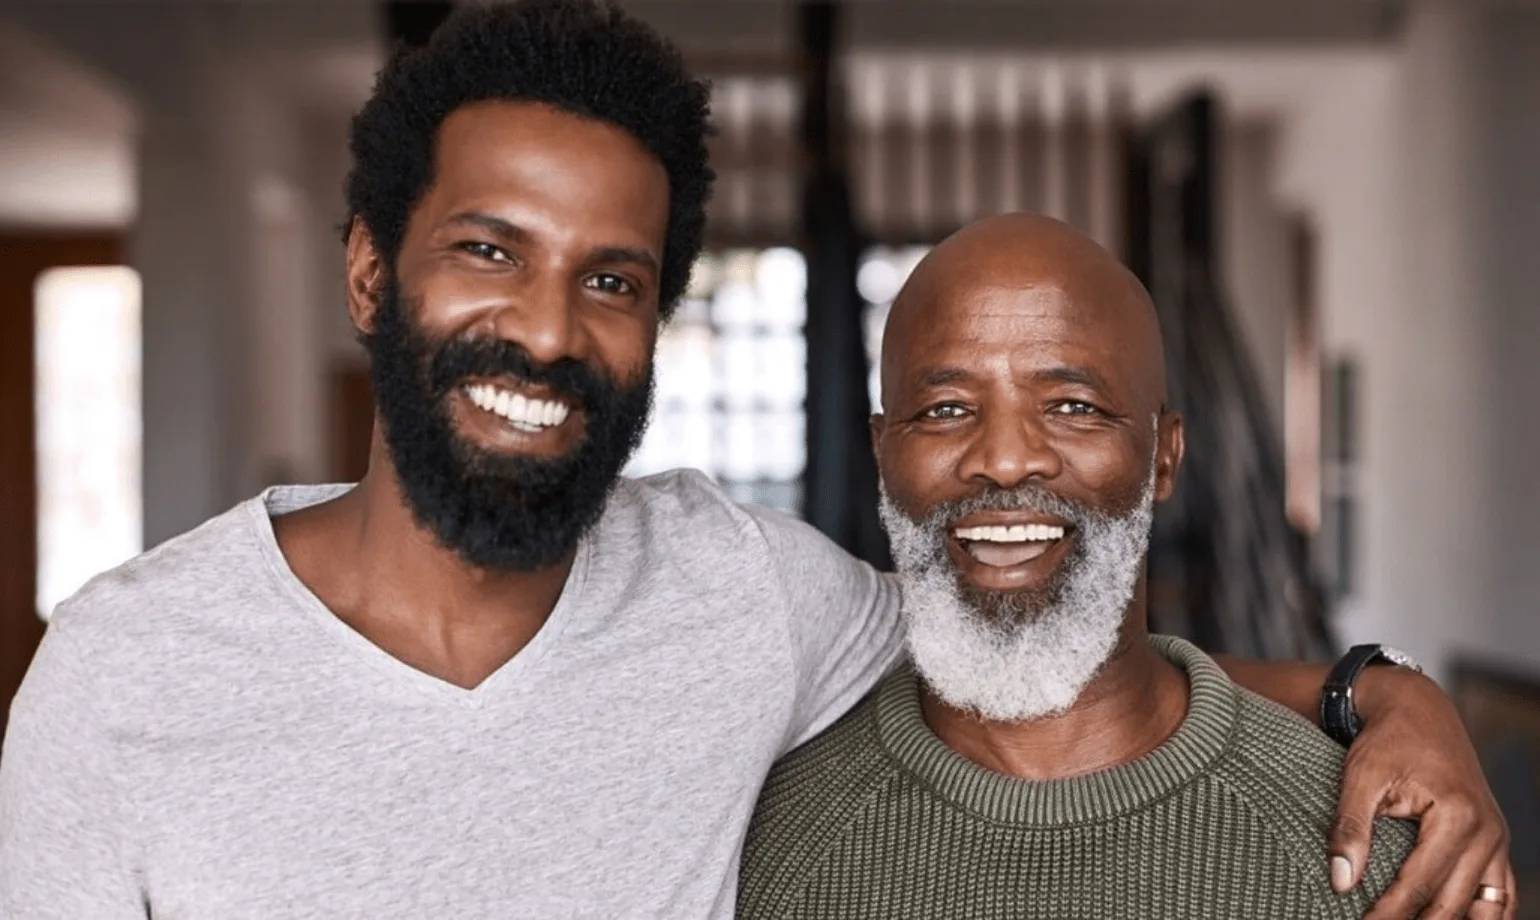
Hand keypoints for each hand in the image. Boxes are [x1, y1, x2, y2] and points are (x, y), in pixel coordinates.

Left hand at [1330, 666, 1514, 919]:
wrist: (1419, 709)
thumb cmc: (1388, 740)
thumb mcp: (1361, 776)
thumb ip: (1351, 828)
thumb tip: (1340, 882)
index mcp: (1457, 816)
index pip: (1420, 884)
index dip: (1389, 914)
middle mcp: (1488, 832)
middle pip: (1454, 903)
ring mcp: (1497, 839)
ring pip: (1485, 907)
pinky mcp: (1494, 842)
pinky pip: (1500, 894)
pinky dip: (1481, 916)